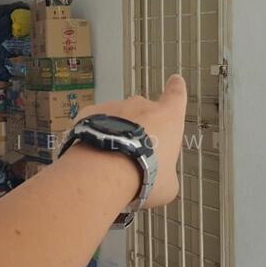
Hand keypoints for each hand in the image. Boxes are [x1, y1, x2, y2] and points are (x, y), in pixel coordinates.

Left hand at [75, 74, 186, 208]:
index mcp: (168, 118)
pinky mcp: (88, 112)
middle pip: (143, 113)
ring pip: (117, 118)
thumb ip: (166, 175)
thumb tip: (162, 179)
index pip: (177, 96)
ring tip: (109, 160)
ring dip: (115, 133)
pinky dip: (94, 135)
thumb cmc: (146, 176)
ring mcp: (113, 106)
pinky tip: (91, 154)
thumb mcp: (168, 186)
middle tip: (132, 156)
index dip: (176, 89)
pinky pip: (94, 123)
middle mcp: (141, 105)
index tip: (175, 80)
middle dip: (139, 129)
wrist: (105, 171)